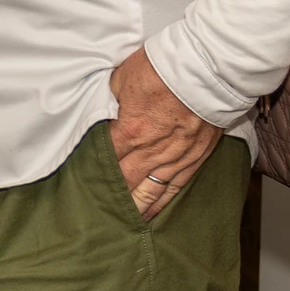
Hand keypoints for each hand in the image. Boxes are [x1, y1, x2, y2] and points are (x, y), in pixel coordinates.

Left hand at [110, 46, 220, 217]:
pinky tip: (153, 212)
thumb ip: (110, 99)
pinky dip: (162, 202)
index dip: (94, 170)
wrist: (206, 70)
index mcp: (131, 130)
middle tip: (97, 209)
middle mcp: (152, 150)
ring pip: (151, 190)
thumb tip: (101, 111)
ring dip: (136, 206)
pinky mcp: (195, 158)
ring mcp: (176, 157)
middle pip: (126, 181)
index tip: (83, 180)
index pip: (106, 157)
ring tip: (123, 222)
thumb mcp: (123, 77)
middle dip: (112, 195)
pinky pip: (176, 187)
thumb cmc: (164, 68)